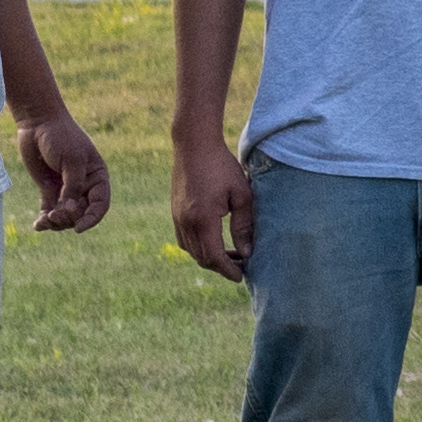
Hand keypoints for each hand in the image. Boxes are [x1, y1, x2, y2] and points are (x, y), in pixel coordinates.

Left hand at [17, 109, 110, 234]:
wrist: (38, 123)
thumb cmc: (61, 137)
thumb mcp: (72, 161)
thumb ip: (72, 187)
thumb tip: (70, 212)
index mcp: (97, 177)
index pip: (100, 205)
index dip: (92, 219)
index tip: (78, 228)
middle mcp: (84, 186)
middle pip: (82, 213)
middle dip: (69, 219)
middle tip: (54, 215)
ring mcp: (65, 189)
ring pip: (65, 216)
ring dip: (56, 222)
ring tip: (44, 219)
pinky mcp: (48, 190)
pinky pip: (49, 211)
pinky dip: (44, 220)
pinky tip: (38, 225)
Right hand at [171, 138, 257, 283]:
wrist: (194, 145)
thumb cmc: (222, 166)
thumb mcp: (242, 194)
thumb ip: (244, 225)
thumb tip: (247, 252)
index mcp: (202, 219)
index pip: (214, 257)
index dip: (228, 270)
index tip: (241, 276)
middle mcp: (185, 222)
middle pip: (201, 258)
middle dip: (221, 267)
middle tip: (241, 267)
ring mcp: (177, 218)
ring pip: (191, 251)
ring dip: (209, 258)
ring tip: (231, 256)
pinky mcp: (174, 212)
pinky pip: (184, 240)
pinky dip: (199, 247)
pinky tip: (215, 241)